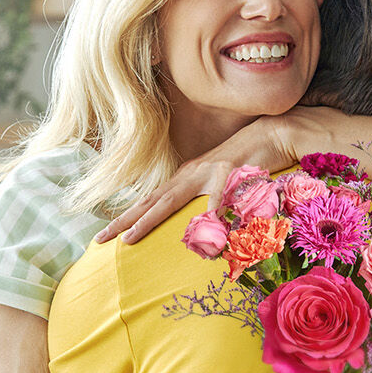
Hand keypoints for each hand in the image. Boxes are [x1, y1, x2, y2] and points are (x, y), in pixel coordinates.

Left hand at [95, 114, 293, 244]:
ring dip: (149, 219)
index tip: (106, 233)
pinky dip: (208, 213)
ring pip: (171, 199)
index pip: (151, 200)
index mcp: (186, 178)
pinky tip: (201, 228)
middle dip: (124, 220)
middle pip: (151, 201)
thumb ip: (205, 199)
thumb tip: (198, 224)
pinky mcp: (230, 170)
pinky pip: (217, 197)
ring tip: (130, 237)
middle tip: (100, 238)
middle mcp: (190, 174)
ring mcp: (208, 172)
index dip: (129, 216)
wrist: (271, 133)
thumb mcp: (220, 182)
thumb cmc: (247, 162)